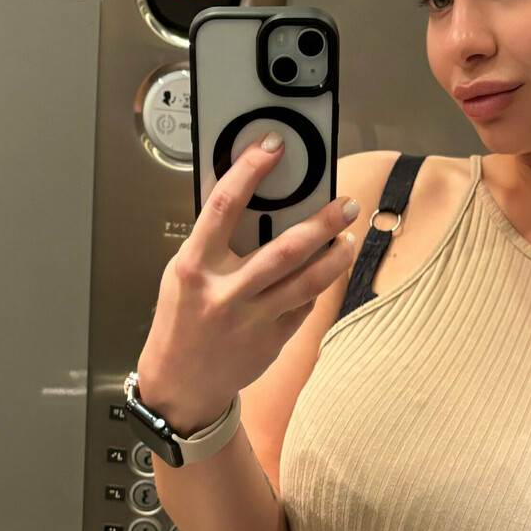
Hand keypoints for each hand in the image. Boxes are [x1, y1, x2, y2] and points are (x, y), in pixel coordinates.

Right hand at [136, 134, 358, 434]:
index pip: (224, 206)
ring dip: (336, 255)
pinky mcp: (272, 341)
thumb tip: (255, 205)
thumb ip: (214, 243)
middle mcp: (225, 292)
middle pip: (286, 248)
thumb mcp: (183, 274)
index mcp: (194, 266)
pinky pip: (305, 305)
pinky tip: (325, 272)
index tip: (272, 146)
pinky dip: (318, 286)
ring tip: (348, 237)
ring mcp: (252, 319)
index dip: (250, 170)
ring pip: (308, 280)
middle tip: (345, 204)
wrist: (181, 383)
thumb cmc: (181, 322)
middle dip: (323, 221)